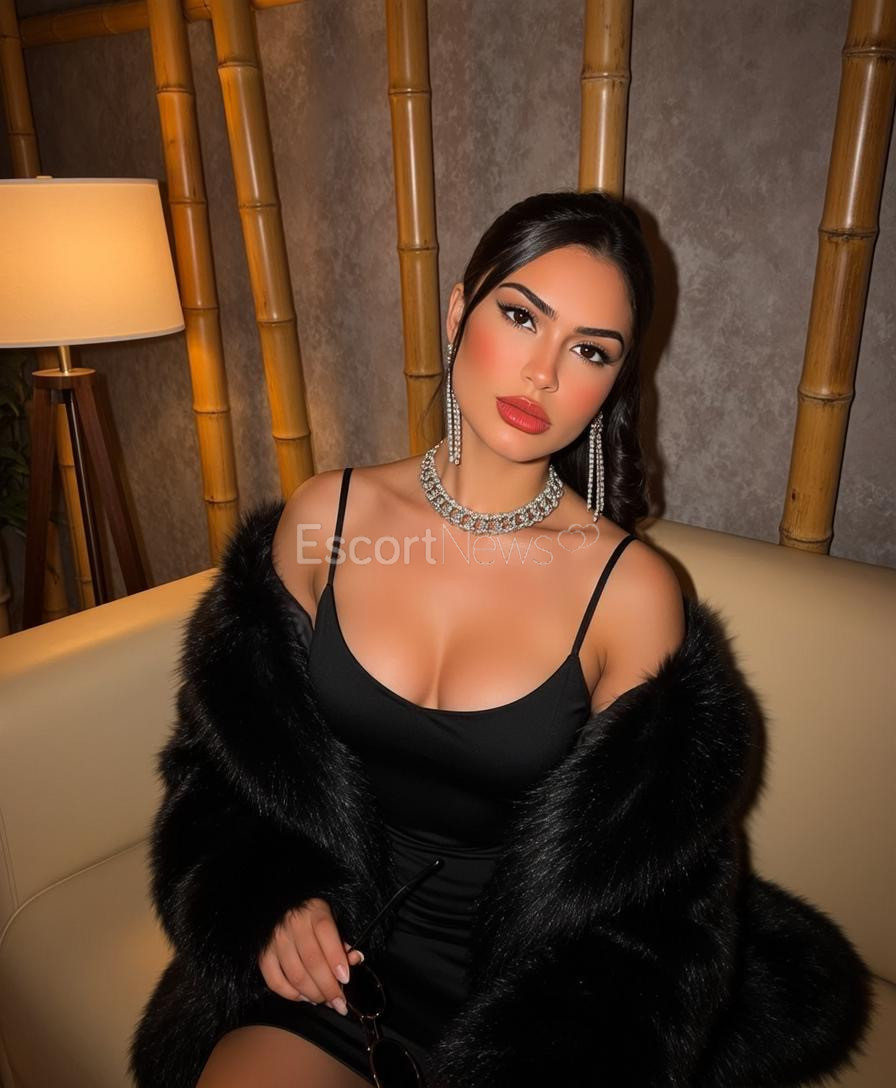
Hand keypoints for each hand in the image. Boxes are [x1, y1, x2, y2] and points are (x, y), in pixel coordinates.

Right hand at [258, 897, 364, 1014]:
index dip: (336, 959)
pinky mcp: (264, 955)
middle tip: (339, 1002)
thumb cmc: (313, 918)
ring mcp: (276, 941)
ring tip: (324, 1000)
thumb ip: (342, 939)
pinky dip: (291, 995)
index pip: (326, 934)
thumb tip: (354, 959)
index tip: (345, 980)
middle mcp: (293, 925)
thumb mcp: (331, 918)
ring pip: (296, 975)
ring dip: (313, 994)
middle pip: (312, 961)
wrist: (281, 909)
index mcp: (315, 912)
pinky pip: (275, 982)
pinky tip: (304, 997)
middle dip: (328, 987)